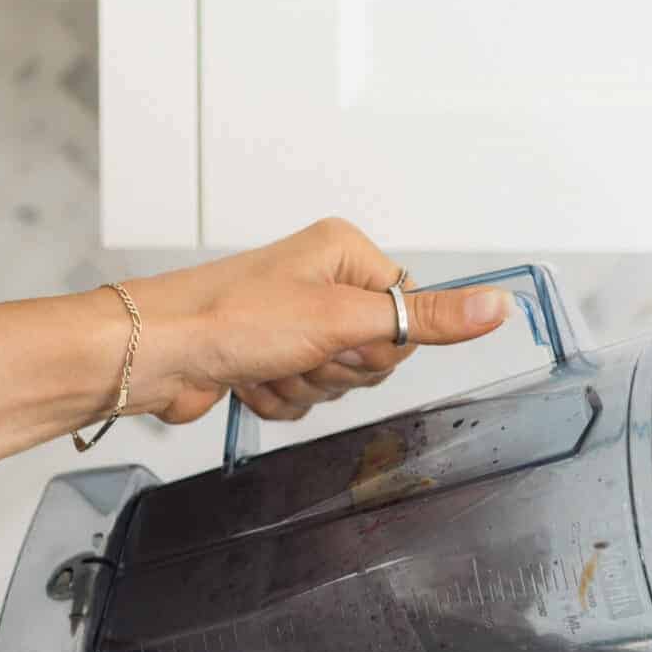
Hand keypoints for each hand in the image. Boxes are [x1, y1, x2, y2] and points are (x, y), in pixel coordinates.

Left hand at [126, 218, 511, 424]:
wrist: (155, 355)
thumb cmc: (228, 318)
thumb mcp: (342, 319)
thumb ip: (425, 320)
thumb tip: (496, 305)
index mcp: (345, 253)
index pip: (410, 310)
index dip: (383, 341)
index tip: (347, 338)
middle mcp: (322, 283)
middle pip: (378, 352)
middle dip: (339, 368)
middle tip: (300, 351)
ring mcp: (295, 323)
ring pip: (341, 381)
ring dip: (307, 387)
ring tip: (268, 364)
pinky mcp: (272, 359)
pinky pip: (307, 398)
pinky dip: (282, 399)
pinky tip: (251, 380)